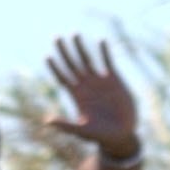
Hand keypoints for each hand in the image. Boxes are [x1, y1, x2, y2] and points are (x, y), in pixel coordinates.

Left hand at [44, 36, 137, 158]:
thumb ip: (66, 125)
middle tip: (56, 37)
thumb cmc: (100, 136)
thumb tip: (48, 122)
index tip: (48, 57)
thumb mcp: (82, 131)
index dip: (55, 68)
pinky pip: (107, 62)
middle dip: (64, 51)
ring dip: (80, 47)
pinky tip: (101, 40)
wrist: (121, 135)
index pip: (63, 77)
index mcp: (77, 95)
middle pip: (71, 64)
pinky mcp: (114, 80)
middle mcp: (86, 85)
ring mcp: (99, 81)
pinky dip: (104, 52)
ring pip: (87, 60)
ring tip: (74, 34)